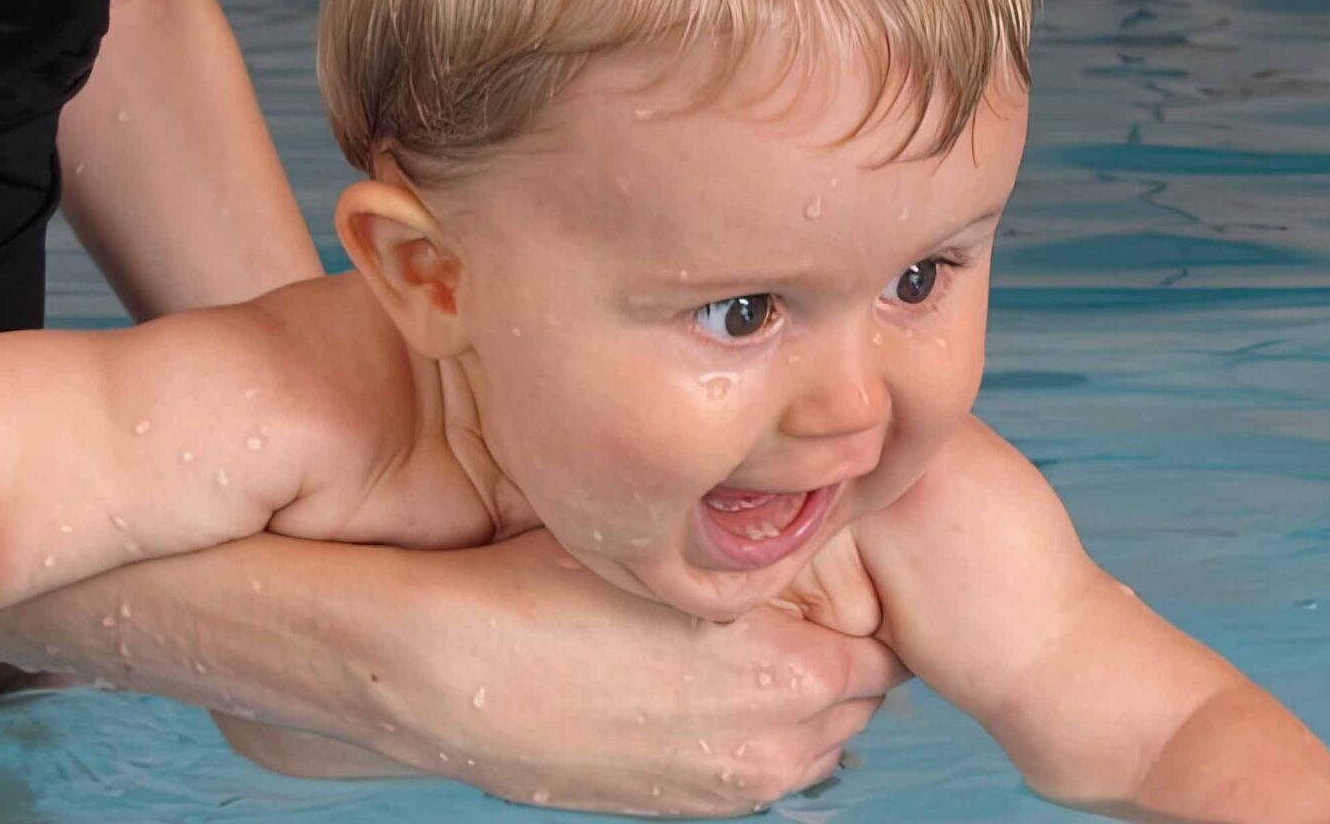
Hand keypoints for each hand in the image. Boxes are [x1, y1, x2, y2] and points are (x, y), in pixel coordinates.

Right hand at [347, 530, 905, 815]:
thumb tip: (805, 533)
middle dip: (837, 655)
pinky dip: (752, 736)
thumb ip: (760, 559)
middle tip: (796, 609)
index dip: (859, 608)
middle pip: (858, 702)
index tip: (830, 579)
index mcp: (791, 671)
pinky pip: (758, 773)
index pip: (883, 647)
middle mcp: (773, 742)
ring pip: (815, 746)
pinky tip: (701, 690)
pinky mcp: (683, 808)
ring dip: (801, 704)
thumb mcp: (672, 552)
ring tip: (747, 650)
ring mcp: (728, 785)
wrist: (447, 670)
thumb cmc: (543, 588)